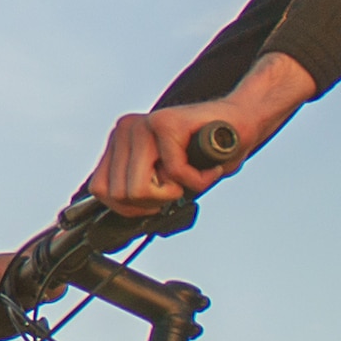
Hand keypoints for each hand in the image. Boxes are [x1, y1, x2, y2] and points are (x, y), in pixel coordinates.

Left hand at [83, 58, 313, 213]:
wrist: (240, 123)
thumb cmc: (204, 155)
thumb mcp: (160, 176)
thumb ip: (135, 188)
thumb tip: (114, 217)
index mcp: (118, 141)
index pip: (100, 189)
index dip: (129, 207)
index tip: (155, 201)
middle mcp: (125, 129)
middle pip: (121, 195)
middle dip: (154, 202)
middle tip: (178, 186)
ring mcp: (144, 124)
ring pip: (140, 189)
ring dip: (174, 192)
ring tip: (191, 174)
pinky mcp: (167, 123)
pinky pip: (174, 174)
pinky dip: (198, 181)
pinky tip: (208, 167)